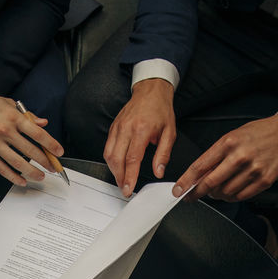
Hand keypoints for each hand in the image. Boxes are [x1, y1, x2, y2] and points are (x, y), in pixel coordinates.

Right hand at [0, 93, 63, 186]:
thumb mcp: (8, 104)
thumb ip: (26, 115)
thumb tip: (42, 122)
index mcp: (13, 118)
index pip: (37, 133)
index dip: (51, 144)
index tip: (59, 152)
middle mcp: (5, 131)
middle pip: (30, 151)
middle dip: (45, 161)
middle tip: (53, 167)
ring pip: (18, 163)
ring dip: (32, 172)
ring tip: (41, 176)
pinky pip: (2, 169)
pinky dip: (14, 177)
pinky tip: (22, 180)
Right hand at [104, 78, 175, 196]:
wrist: (151, 90)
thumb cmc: (160, 110)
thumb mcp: (170, 133)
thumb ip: (163, 154)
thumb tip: (158, 171)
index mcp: (141, 130)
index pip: (132, 159)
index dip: (129, 176)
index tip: (128, 188)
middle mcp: (126, 128)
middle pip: (116, 159)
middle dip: (119, 177)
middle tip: (124, 188)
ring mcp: (117, 127)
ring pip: (108, 154)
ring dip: (113, 170)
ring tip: (121, 180)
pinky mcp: (113, 127)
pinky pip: (107, 147)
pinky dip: (111, 160)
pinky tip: (117, 166)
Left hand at [173, 112, 277, 202]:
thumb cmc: (258, 133)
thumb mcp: (233, 136)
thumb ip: (216, 155)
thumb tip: (199, 175)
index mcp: (228, 143)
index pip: (200, 166)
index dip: (186, 181)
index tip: (178, 190)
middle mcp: (240, 157)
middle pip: (210, 183)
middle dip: (197, 193)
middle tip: (191, 196)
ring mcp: (253, 170)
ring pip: (225, 193)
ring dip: (216, 195)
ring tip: (217, 189)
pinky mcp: (264, 180)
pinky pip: (241, 196)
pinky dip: (231, 197)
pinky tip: (230, 191)